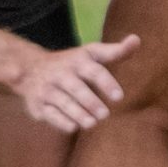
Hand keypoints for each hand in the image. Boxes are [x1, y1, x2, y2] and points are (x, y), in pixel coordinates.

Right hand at [9, 35, 138, 132]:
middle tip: (105, 114)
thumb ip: (115, 51)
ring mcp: (48, 89)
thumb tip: (137, 39)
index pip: (94, 71)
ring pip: (63, 102)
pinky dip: (60, 121)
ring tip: (92, 123)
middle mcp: (61, 74)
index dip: (106, 83)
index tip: (119, 97)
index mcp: (78, 61)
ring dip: (78, 113)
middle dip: (90, 102)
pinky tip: (73, 127)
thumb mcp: (91, 54)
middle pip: (77, 88)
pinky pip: (49, 113)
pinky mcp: (38, 105)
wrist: (30, 69)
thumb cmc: (71, 64)